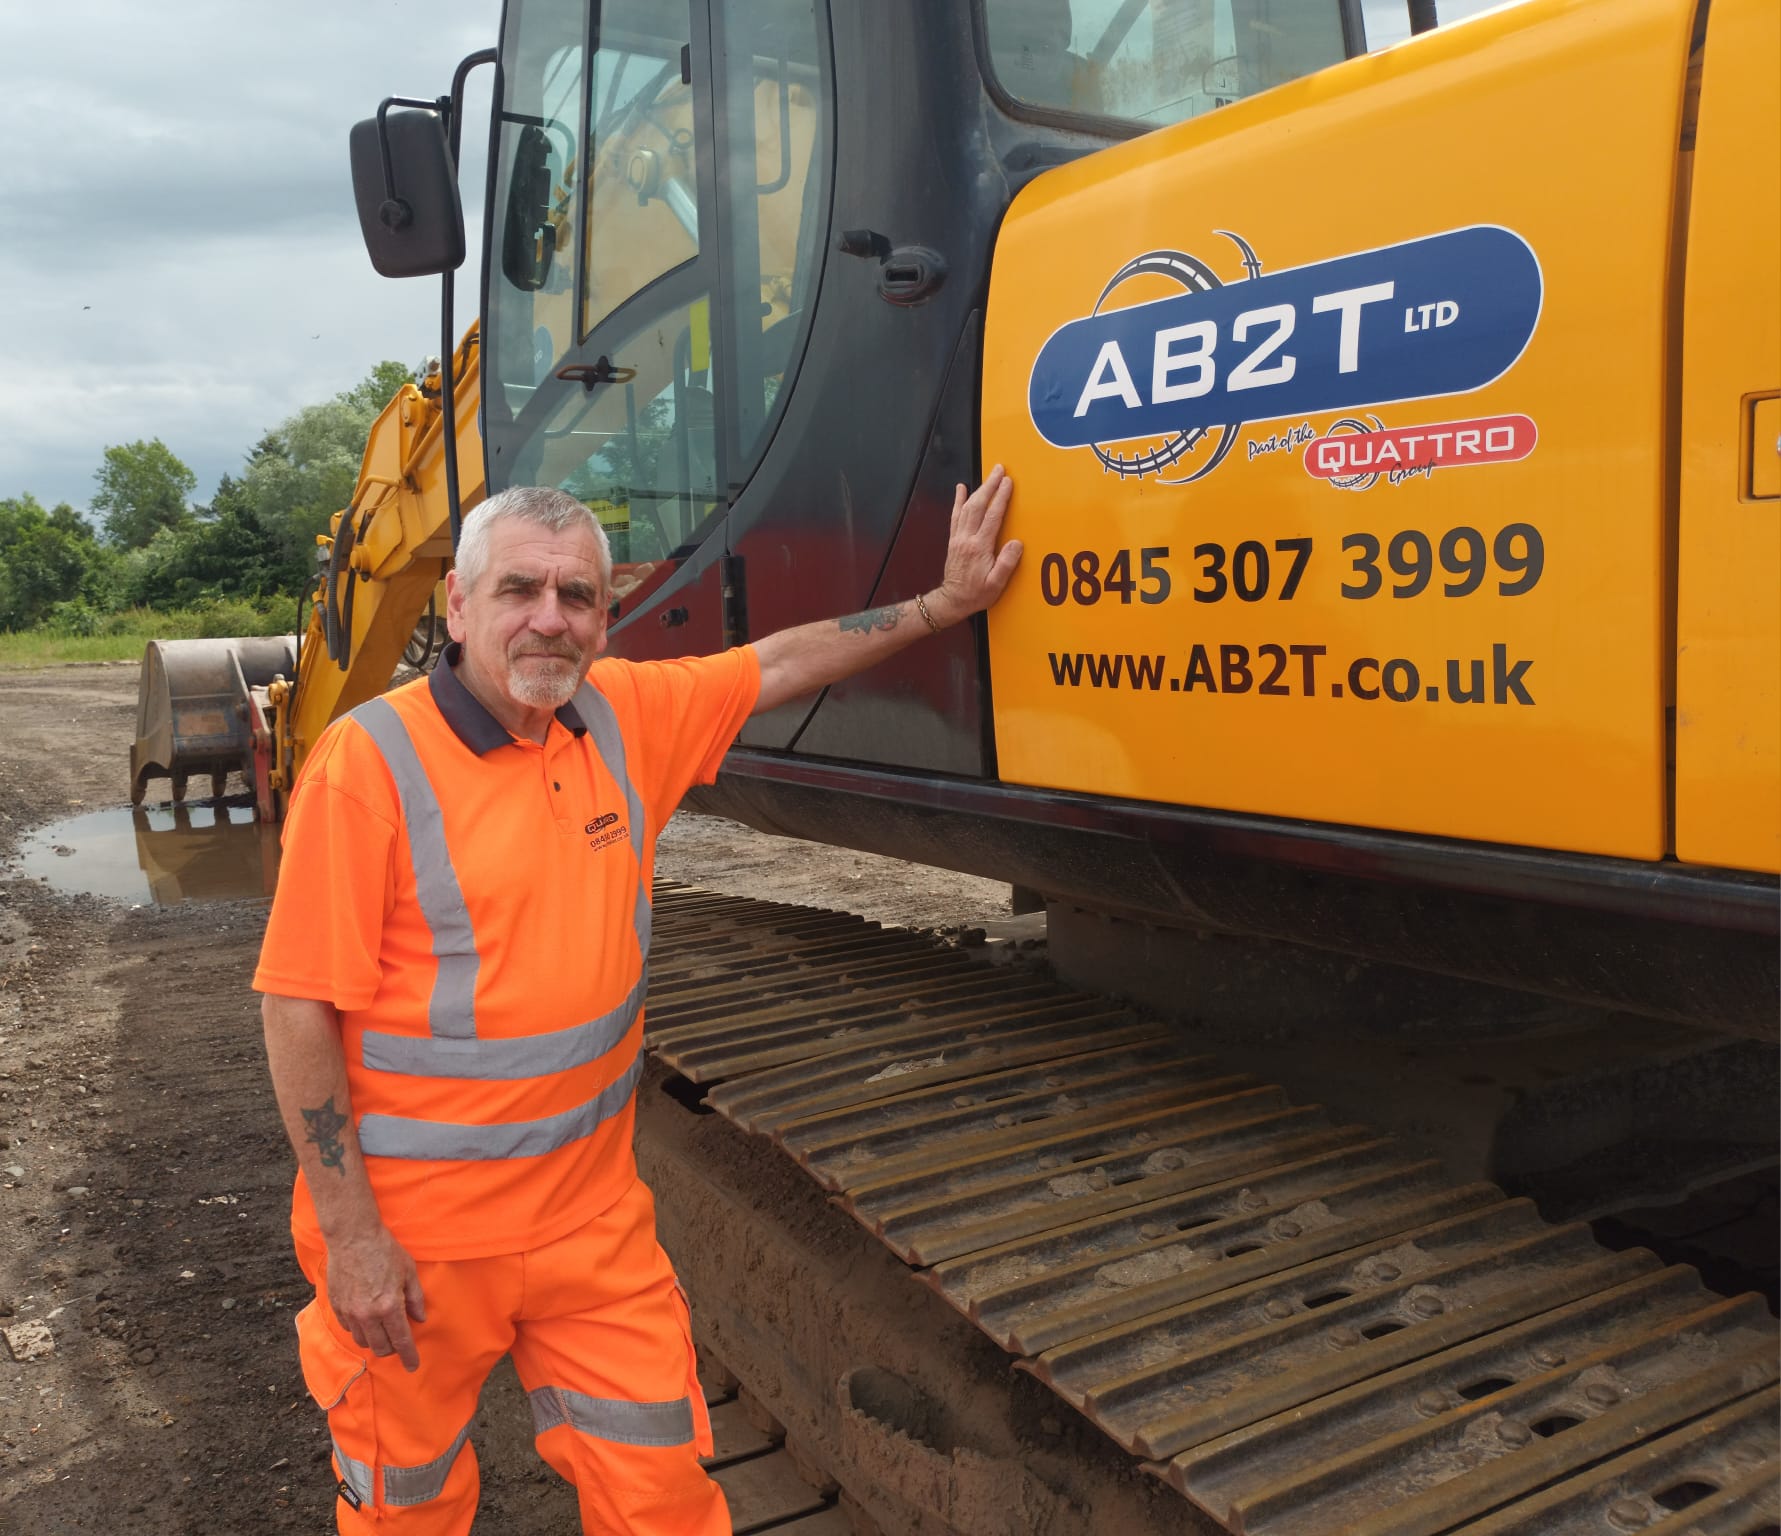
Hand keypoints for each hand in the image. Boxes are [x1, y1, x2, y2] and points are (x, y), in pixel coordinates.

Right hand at [326, 1224, 426, 1371]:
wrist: (353, 1237)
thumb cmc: (385, 1251)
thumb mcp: (408, 1271)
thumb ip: (415, 1298)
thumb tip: (419, 1319)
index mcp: (389, 1306)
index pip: (401, 1341)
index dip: (409, 1356)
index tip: (413, 1366)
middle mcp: (368, 1314)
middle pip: (380, 1347)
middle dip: (392, 1349)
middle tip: (398, 1341)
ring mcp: (350, 1312)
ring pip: (363, 1341)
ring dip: (375, 1340)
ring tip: (382, 1329)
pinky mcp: (337, 1307)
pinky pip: (349, 1329)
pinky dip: (360, 1329)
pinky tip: (366, 1318)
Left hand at [930, 465, 1021, 624]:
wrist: (952, 600)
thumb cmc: (976, 594)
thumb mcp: (996, 584)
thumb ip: (1006, 563)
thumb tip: (1016, 543)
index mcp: (979, 547)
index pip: (992, 516)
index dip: (1001, 498)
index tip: (1008, 482)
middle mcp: (967, 538)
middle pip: (978, 505)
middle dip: (990, 485)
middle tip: (999, 469)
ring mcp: (958, 537)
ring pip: (967, 507)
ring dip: (978, 489)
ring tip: (988, 475)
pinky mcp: (954, 540)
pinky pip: (955, 515)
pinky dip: (958, 500)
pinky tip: (961, 488)